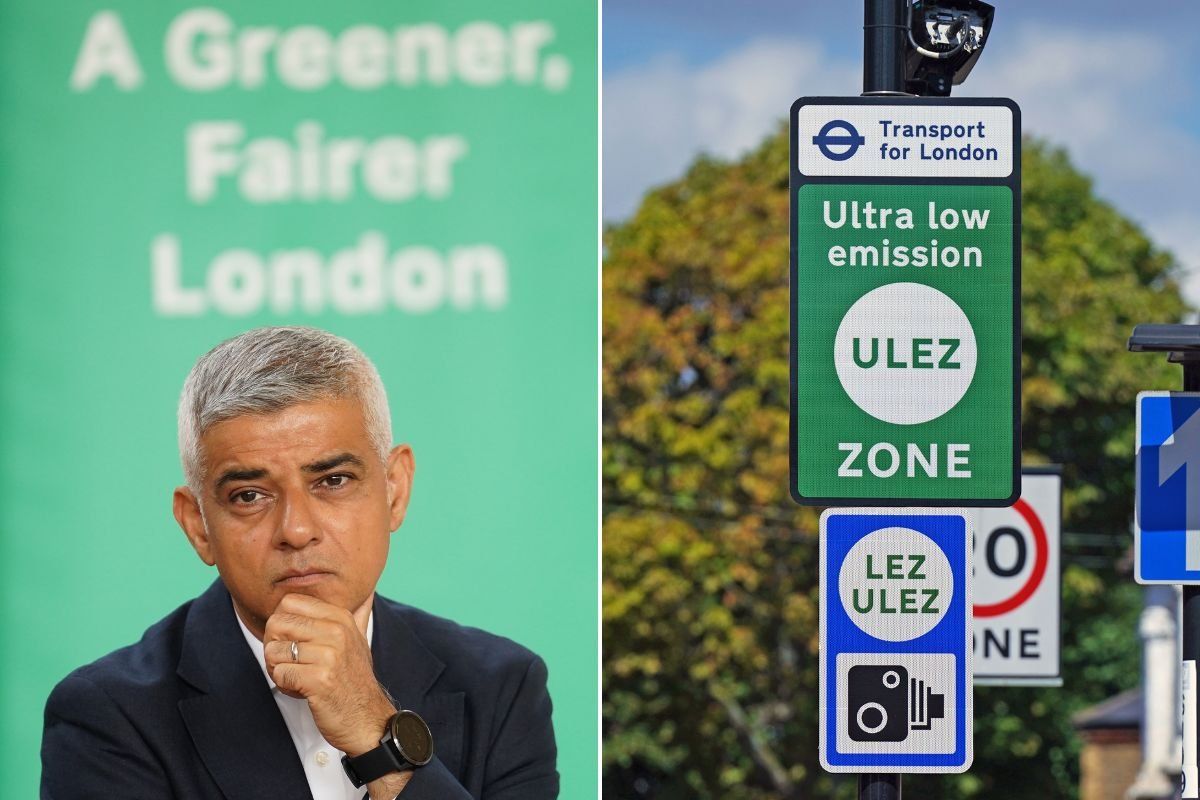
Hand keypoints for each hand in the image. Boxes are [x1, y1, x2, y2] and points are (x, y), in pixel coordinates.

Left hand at [263, 593, 394, 757]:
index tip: (291, 639)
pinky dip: (284, 685)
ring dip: (276, 668)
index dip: (281, 621)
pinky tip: (301, 690)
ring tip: (295, 677)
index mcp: (341, 617)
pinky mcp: (318, 680)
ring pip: (273, 651)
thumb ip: (357, 615)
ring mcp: (329, 655)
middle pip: (276, 623)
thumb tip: (366, 593)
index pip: (290, 602)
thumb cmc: (355, 681)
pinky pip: (279, 674)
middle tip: (287, 662)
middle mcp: (336, 632)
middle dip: (273, 645)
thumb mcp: (359, 640)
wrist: (368, 719)